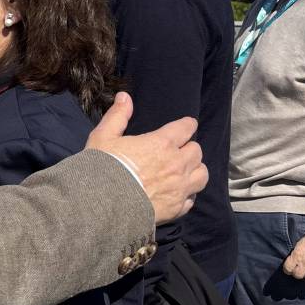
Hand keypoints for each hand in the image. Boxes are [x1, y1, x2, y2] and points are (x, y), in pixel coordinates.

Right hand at [86, 92, 206, 224]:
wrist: (102, 205)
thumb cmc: (103, 168)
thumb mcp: (103, 137)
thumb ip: (118, 116)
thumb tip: (125, 96)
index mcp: (162, 143)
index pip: (186, 128)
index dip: (187, 125)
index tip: (186, 126)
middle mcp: (177, 164)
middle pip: (196, 151)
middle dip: (189, 148)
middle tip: (180, 150)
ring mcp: (179, 188)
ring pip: (202, 175)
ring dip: (195, 170)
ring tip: (185, 171)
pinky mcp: (177, 208)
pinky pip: (192, 199)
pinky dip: (187, 194)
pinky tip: (177, 193)